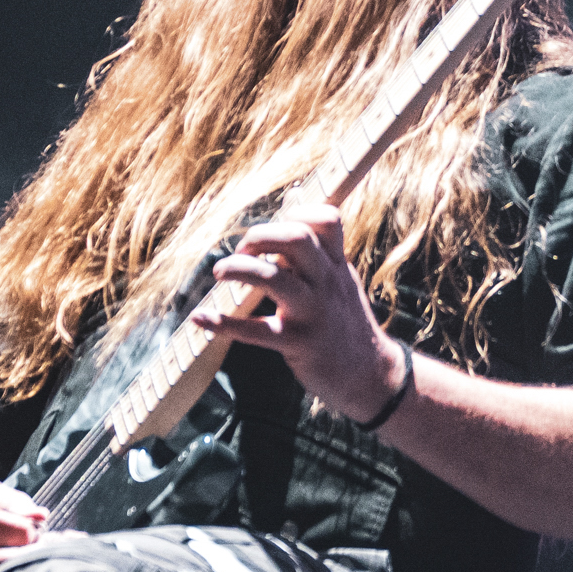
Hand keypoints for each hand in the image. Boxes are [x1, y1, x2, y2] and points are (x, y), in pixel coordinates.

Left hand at [192, 205, 406, 423]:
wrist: (371, 376)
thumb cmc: (346, 323)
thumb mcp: (339, 278)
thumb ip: (316, 244)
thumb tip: (294, 195)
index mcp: (336, 265)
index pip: (324, 220)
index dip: (295, 213)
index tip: (274, 227)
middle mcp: (327, 283)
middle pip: (296, 239)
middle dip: (261, 236)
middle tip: (242, 250)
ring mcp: (313, 313)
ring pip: (273, 279)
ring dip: (239, 269)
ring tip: (219, 272)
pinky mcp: (298, 344)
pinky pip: (256, 331)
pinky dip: (223, 323)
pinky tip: (201, 319)